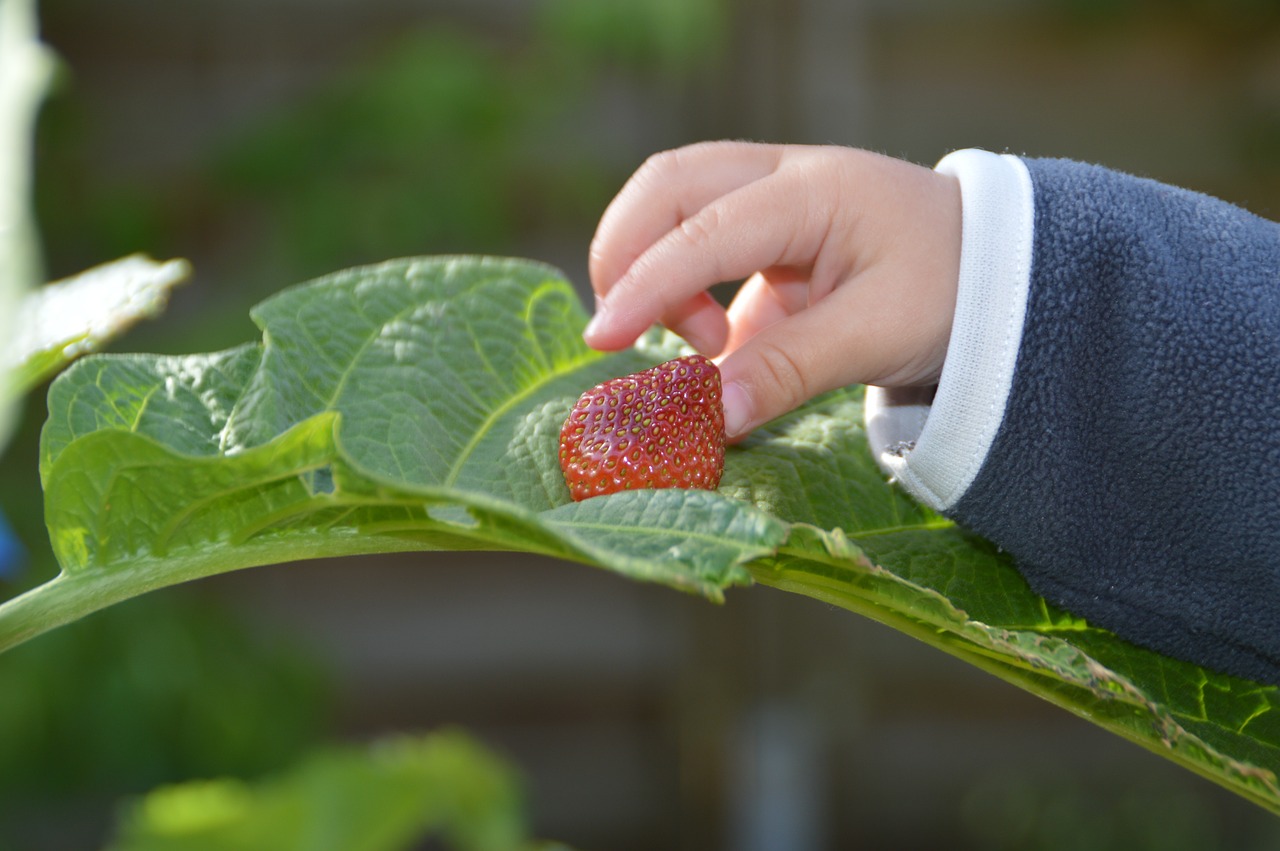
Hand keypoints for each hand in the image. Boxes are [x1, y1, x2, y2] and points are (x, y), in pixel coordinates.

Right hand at [584, 141, 961, 437]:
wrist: (1000, 273)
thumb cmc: (954, 292)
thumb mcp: (876, 336)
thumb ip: (787, 371)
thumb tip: (707, 419)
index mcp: (815, 191)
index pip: (704, 229)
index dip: (646, 284)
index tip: (604, 340)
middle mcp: (784, 177)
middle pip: (668, 186)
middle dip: (626, 254)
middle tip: (621, 334)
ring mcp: (774, 198)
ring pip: (676, 207)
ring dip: (657, 273)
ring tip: (702, 347)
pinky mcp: (770, 233)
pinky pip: (704, 251)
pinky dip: (690, 297)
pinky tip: (723, 348)